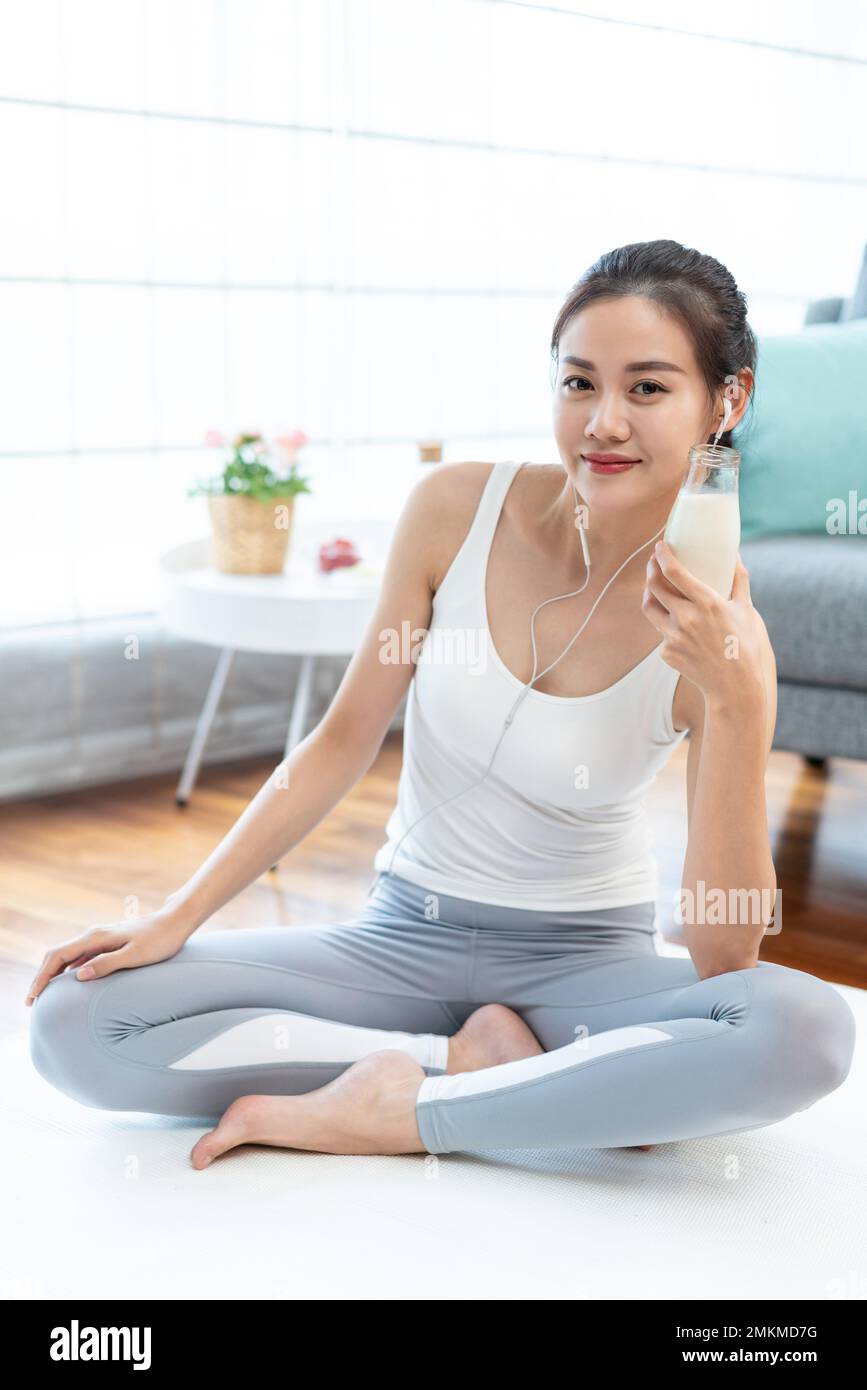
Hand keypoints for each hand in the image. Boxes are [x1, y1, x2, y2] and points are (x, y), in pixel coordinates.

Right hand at [25, 906, 193, 1005]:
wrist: (175, 922)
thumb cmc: (159, 941)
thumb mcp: (135, 956)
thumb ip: (107, 964)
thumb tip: (78, 976)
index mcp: (96, 938)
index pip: (57, 956)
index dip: (42, 977)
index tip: (33, 998)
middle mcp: (93, 935)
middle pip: (57, 955)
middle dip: (42, 977)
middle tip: (32, 1001)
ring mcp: (100, 938)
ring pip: (67, 956)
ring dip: (53, 974)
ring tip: (45, 996)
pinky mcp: (107, 943)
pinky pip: (80, 957)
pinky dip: (68, 970)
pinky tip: (70, 984)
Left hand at [641, 540, 768, 708]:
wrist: (736, 688)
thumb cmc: (747, 647)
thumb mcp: (748, 610)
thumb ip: (739, 580)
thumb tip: (735, 555)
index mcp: (707, 603)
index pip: (674, 572)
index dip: (663, 555)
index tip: (659, 546)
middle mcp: (686, 618)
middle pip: (654, 586)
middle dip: (651, 570)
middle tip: (654, 563)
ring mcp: (673, 637)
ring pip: (649, 608)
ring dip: (649, 593)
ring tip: (655, 586)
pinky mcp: (667, 653)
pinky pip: (661, 632)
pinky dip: (666, 623)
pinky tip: (675, 621)